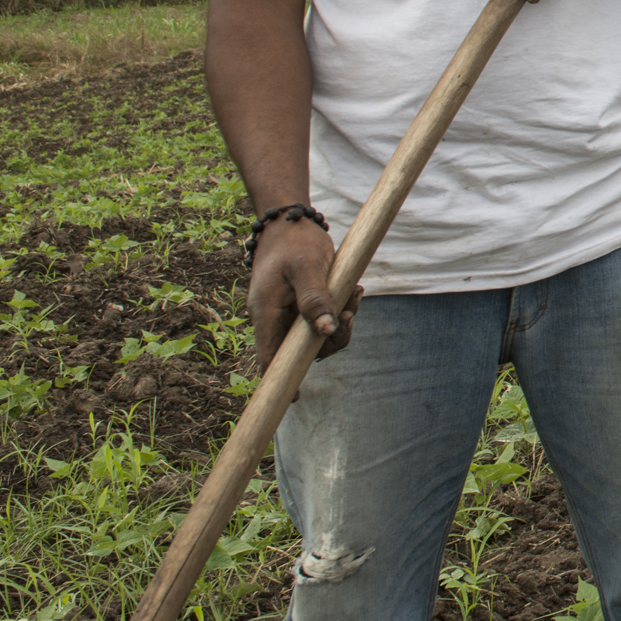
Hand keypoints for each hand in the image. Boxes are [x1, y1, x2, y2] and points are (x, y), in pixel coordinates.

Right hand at [248, 215, 358, 370]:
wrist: (290, 221)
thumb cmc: (295, 242)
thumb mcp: (307, 266)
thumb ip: (315, 298)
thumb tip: (325, 331)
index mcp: (265, 312)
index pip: (268, 357)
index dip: (279, 380)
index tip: (294, 399)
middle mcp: (273, 317)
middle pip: (299, 350)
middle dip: (330, 339)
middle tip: (350, 315)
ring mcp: (287, 313)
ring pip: (315, 336)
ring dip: (340, 322)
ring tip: (355, 295)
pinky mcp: (302, 305)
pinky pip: (322, 319)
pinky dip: (340, 311)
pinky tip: (353, 292)